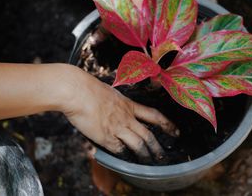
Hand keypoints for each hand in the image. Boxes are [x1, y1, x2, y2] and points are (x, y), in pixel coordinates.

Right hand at [63, 66, 178, 162]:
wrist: (77, 91)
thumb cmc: (89, 89)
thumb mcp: (111, 93)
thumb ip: (116, 103)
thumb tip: (115, 107)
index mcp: (129, 105)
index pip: (154, 115)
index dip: (166, 123)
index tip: (174, 130)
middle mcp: (127, 117)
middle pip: (148, 134)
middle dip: (157, 146)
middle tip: (162, 154)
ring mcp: (118, 127)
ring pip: (138, 144)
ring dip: (145, 154)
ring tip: (149, 161)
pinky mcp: (106, 137)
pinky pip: (119, 150)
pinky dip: (124, 156)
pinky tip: (126, 160)